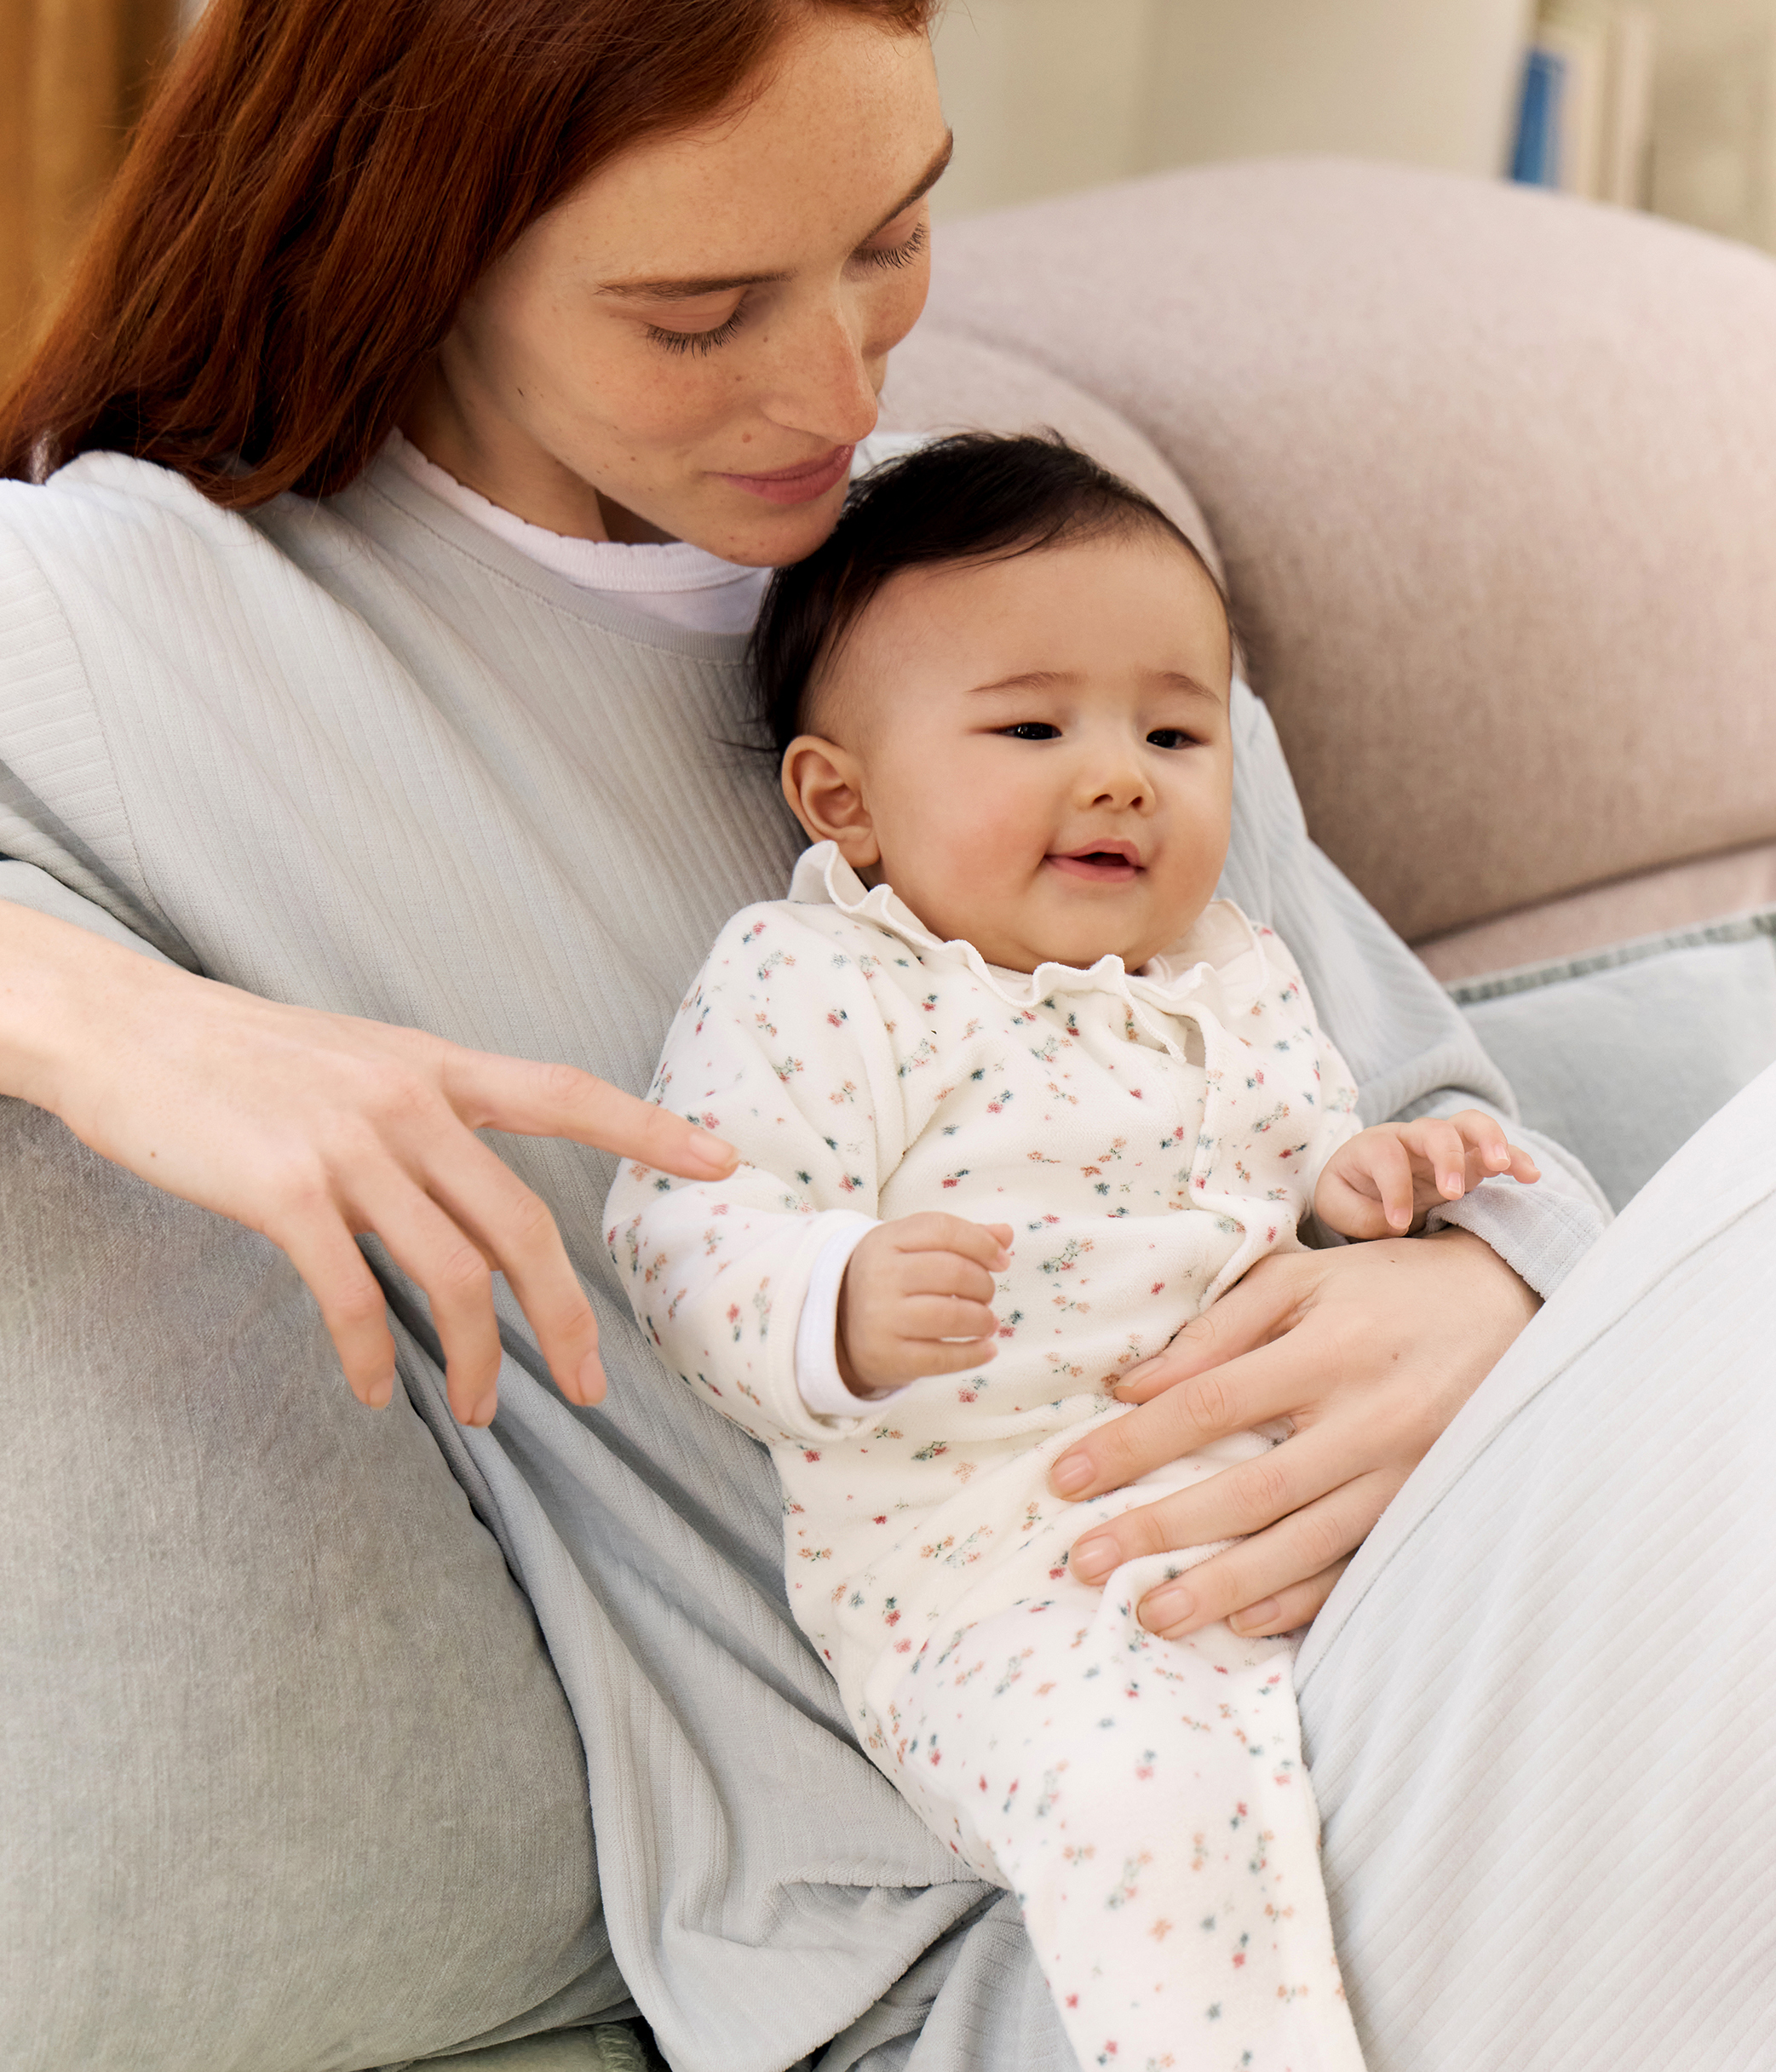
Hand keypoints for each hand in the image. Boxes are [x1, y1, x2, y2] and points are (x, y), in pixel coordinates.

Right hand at [1, 902, 734, 1425]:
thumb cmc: (240, 1057)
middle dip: (566, 1317)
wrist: (126, 1029)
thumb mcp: (355, 1061)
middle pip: (524, 1223)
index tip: (722, 1159)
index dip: (648, 1129)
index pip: (564, 1092)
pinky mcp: (286, 1189)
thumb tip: (462, 1191)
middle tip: (586, 1386)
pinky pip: (353, 1295)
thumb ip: (420, 1116)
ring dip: (475, 1358)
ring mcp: (350, 1144)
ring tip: (476, 1407)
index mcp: (435, 1065)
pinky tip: (371, 1388)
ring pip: (452, 1273)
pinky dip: (370, 1355)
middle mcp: (409, 1100)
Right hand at [837, 1213, 1012, 1395]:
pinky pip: (942, 1358)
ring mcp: (881, 1318)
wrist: (841, 1325)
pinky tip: (986, 1348)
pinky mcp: (888, 1356)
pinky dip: (974, 1354)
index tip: (1002, 1260)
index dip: (981, 1243)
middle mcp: (879, 1276)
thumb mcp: (913, 1248)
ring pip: (951, 1315)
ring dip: (982, 1319)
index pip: (943, 1230)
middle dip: (984, 1285)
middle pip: (953, 1272)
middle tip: (986, 1295)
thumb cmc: (890, 1281)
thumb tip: (1005, 1233)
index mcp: (885, 1240)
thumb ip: (960, 1238)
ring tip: (987, 1321)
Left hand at [1047, 1229, 1539, 1638]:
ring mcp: (1403, 1476)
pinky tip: (1241, 1621)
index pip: (1210, 1404)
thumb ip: (1217, 1329)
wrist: (1517, 1310)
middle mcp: (1369, 1420)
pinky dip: (1297, 1600)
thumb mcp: (1303, 1280)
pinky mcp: (1426, 1510)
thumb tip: (1133, 1387)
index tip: (1066, 1477)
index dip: (1133, 1445)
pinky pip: (1354, 1569)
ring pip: (1299, 1546)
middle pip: (1248, 1490)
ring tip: (1148, 1615)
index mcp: (1329, 1350)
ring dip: (1219, 1587)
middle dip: (1159, 1531)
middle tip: (1084, 1562)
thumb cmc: (1388, 1290)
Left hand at [1314, 1108, 1539, 1239]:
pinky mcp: (1469, 1162)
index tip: (1397, 1225)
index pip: (1387, 1156)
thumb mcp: (1334, 1205)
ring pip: (1471, 1126)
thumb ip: (1355, 1214)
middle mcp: (1411, 1139)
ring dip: (1490, 1141)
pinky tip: (1531, 1176)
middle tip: (1452, 1193)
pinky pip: (1497, 1151)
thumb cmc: (1350, 1193)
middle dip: (1447, 1158)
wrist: (1364, 1184)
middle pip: (1434, 1129)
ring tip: (1504, 1166)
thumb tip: (1394, 1223)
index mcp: (1373, 1146)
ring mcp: (1444, 1148)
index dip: (1394, 1190)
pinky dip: (1516, 1159)